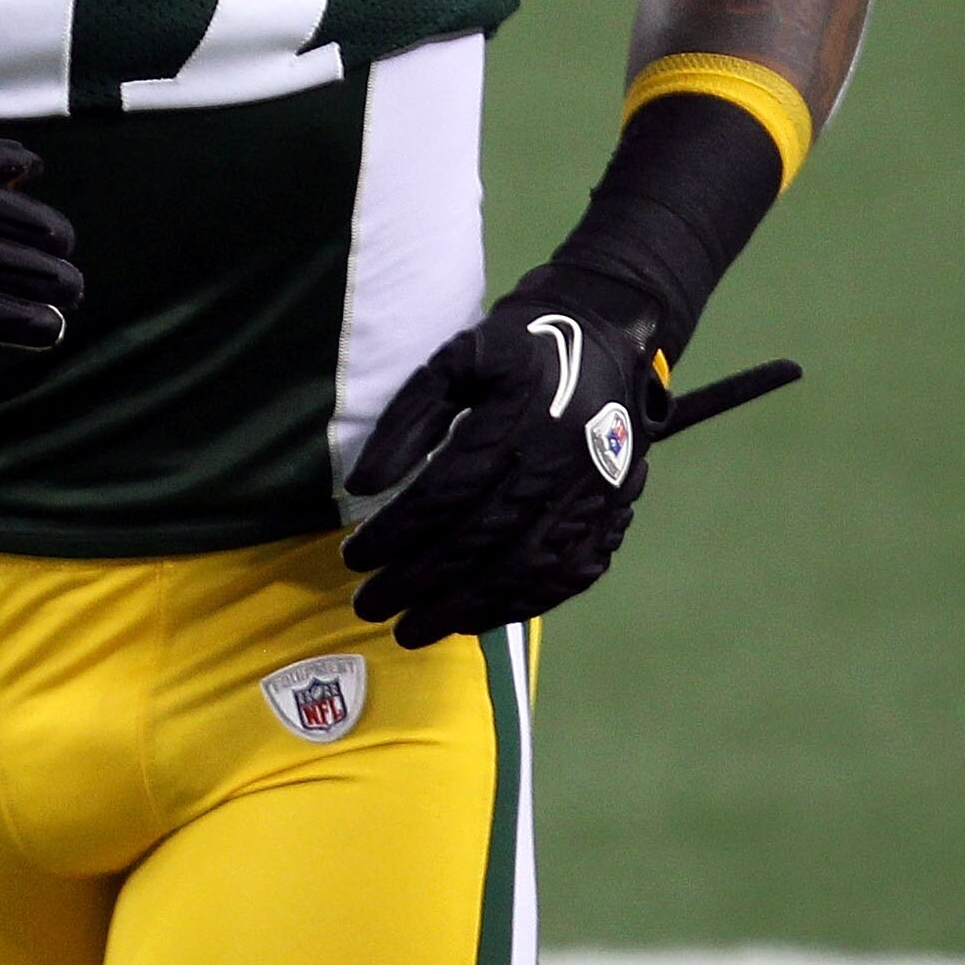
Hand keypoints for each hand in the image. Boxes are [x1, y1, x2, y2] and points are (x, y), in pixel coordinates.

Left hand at [338, 263, 798, 647]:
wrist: (607, 335)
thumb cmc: (519, 344)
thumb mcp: (456, 357)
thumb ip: (408, 418)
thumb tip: (360, 487)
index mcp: (518, 419)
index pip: (445, 494)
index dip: (395, 534)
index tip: (352, 558)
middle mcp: (559, 465)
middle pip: (479, 540)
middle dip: (417, 581)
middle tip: (369, 606)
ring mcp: (591, 497)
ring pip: (522, 570)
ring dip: (463, 608)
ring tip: (413, 630)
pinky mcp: (611, 516)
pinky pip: (566, 576)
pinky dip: (518, 606)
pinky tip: (475, 620)